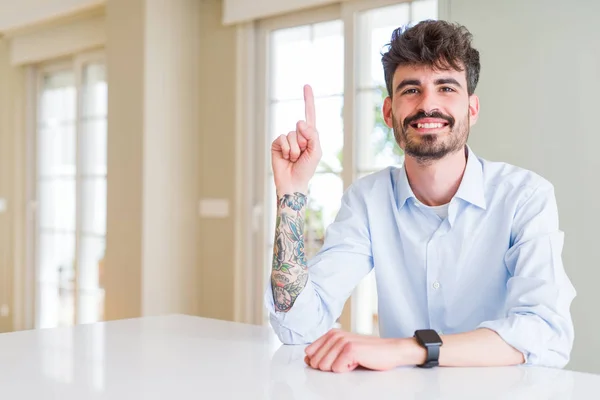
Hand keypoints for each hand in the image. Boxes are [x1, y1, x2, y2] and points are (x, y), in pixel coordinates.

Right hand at [271, 85, 321, 195]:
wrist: (293, 182)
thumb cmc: (306, 169)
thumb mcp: (316, 152)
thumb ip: (312, 135)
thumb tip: (299, 121)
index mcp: (309, 135)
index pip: (309, 114)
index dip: (308, 100)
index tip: (306, 85)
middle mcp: (298, 134)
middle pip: (301, 127)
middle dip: (303, 142)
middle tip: (302, 155)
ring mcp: (286, 139)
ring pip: (291, 134)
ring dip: (294, 149)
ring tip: (294, 159)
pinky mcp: (276, 144)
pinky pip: (281, 139)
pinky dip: (285, 149)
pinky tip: (285, 158)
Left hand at [303, 329, 422, 372]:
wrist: (390, 351)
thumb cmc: (367, 352)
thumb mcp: (343, 350)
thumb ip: (324, 353)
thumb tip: (307, 359)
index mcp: (331, 333)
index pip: (309, 352)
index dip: (319, 361)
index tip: (335, 360)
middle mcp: (334, 335)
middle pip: (316, 362)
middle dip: (330, 366)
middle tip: (346, 360)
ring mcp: (342, 341)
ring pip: (325, 366)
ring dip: (340, 368)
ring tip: (352, 360)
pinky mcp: (350, 349)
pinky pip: (337, 369)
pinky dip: (347, 370)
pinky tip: (358, 362)